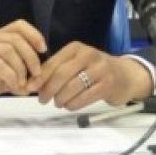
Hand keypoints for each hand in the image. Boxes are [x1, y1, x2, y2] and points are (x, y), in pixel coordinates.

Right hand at [0, 19, 46, 109]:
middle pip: (16, 38)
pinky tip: (12, 87)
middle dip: (31, 57)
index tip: (43, 50)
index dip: (34, 34)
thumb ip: (13, 75)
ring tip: (22, 84)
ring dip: (22, 69)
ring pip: (8, 50)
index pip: (17, 25)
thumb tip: (34, 83)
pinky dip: (11, 77)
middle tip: (36, 74)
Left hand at [29, 41, 153, 110]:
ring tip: (58, 103)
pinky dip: (73, 104)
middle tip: (43, 100)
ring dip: (61, 99)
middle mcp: (87, 54)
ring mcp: (99, 69)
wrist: (125, 75)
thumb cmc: (94, 69)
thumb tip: (34, 84)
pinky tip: (69, 106)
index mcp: (75, 47)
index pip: (53, 62)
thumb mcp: (76, 63)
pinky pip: (85, 97)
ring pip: (72, 87)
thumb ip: (56, 70)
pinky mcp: (107, 84)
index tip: (30, 88)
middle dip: (49, 89)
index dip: (40, 77)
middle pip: (61, 74)